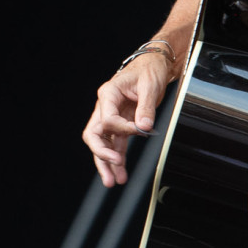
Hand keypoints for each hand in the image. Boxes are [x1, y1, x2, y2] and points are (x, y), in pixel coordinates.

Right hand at [82, 52, 172, 186]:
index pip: (107, 119)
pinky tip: (121, 172)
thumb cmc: (149, 70)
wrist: (153, 66)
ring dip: (107, 162)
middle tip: (113, 166)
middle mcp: (105, 106)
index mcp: (108, 94)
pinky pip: (115, 144)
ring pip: (102, 143)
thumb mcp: (150, 85)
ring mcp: (111, 117)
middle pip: (94, 134)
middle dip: (101, 154)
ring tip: (114, 181)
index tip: (140, 131)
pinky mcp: (121, 124)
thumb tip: (144, 127)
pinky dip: (117, 158)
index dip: (122, 128)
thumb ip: (146, 107)